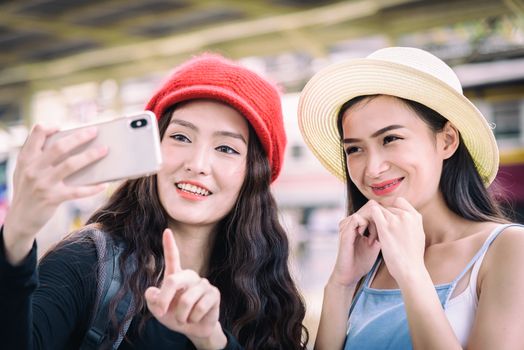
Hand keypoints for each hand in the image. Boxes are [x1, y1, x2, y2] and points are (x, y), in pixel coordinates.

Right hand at [3, 124, 107, 264]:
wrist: (20, 219)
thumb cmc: (28, 190)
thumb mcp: (24, 170)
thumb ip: (38, 156)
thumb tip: (66, 143)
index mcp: (26, 159)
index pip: (36, 134)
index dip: (50, 127)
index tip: (62, 126)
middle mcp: (33, 169)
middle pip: (59, 147)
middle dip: (79, 137)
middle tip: (94, 131)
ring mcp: (43, 184)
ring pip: (71, 164)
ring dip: (90, 156)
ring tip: (104, 150)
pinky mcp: (53, 198)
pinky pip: (78, 191)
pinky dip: (93, 188)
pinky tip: (104, 184)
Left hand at [145, 229, 226, 349]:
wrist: (194, 330)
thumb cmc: (175, 316)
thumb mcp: (158, 310)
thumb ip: (152, 299)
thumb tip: (153, 291)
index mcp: (176, 276)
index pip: (173, 257)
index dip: (169, 245)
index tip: (166, 230)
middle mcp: (190, 276)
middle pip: (173, 280)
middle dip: (164, 299)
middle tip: (160, 313)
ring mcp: (203, 283)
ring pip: (187, 300)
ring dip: (181, 316)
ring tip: (183, 319)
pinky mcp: (214, 294)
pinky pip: (200, 308)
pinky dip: (193, 318)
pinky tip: (196, 318)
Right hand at [329, 200, 380, 287]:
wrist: (350, 275)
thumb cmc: (362, 261)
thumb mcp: (375, 243)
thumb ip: (381, 231)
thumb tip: (395, 222)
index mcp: (357, 223)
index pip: (373, 208)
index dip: (383, 216)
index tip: (388, 231)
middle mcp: (350, 221)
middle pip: (370, 206)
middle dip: (380, 219)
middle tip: (383, 235)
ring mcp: (346, 225)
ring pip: (365, 211)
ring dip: (375, 223)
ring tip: (376, 239)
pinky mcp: (344, 232)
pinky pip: (357, 219)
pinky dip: (367, 226)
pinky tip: (370, 239)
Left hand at [370, 197, 425, 285]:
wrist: (410, 270)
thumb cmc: (413, 256)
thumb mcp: (418, 234)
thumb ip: (411, 222)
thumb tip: (404, 215)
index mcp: (416, 216)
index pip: (399, 202)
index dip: (391, 209)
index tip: (387, 220)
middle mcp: (406, 215)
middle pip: (388, 207)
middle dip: (383, 216)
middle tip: (380, 229)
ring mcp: (395, 220)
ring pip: (379, 209)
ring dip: (375, 218)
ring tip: (374, 232)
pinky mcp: (385, 227)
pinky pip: (373, 212)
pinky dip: (369, 217)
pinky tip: (368, 228)